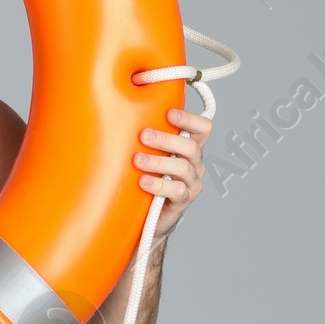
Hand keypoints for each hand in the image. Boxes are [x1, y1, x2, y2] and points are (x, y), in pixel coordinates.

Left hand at [134, 103, 210, 237]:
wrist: (148, 214)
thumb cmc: (148, 176)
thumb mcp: (149, 152)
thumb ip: (147, 135)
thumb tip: (121, 109)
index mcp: (190, 147)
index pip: (202, 128)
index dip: (190, 119)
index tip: (169, 113)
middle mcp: (195, 163)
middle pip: (191, 146)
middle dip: (166, 139)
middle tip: (144, 135)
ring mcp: (191, 183)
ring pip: (183, 168)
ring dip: (159, 161)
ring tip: (137, 160)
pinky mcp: (183, 200)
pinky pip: (177, 191)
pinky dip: (159, 185)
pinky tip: (143, 181)